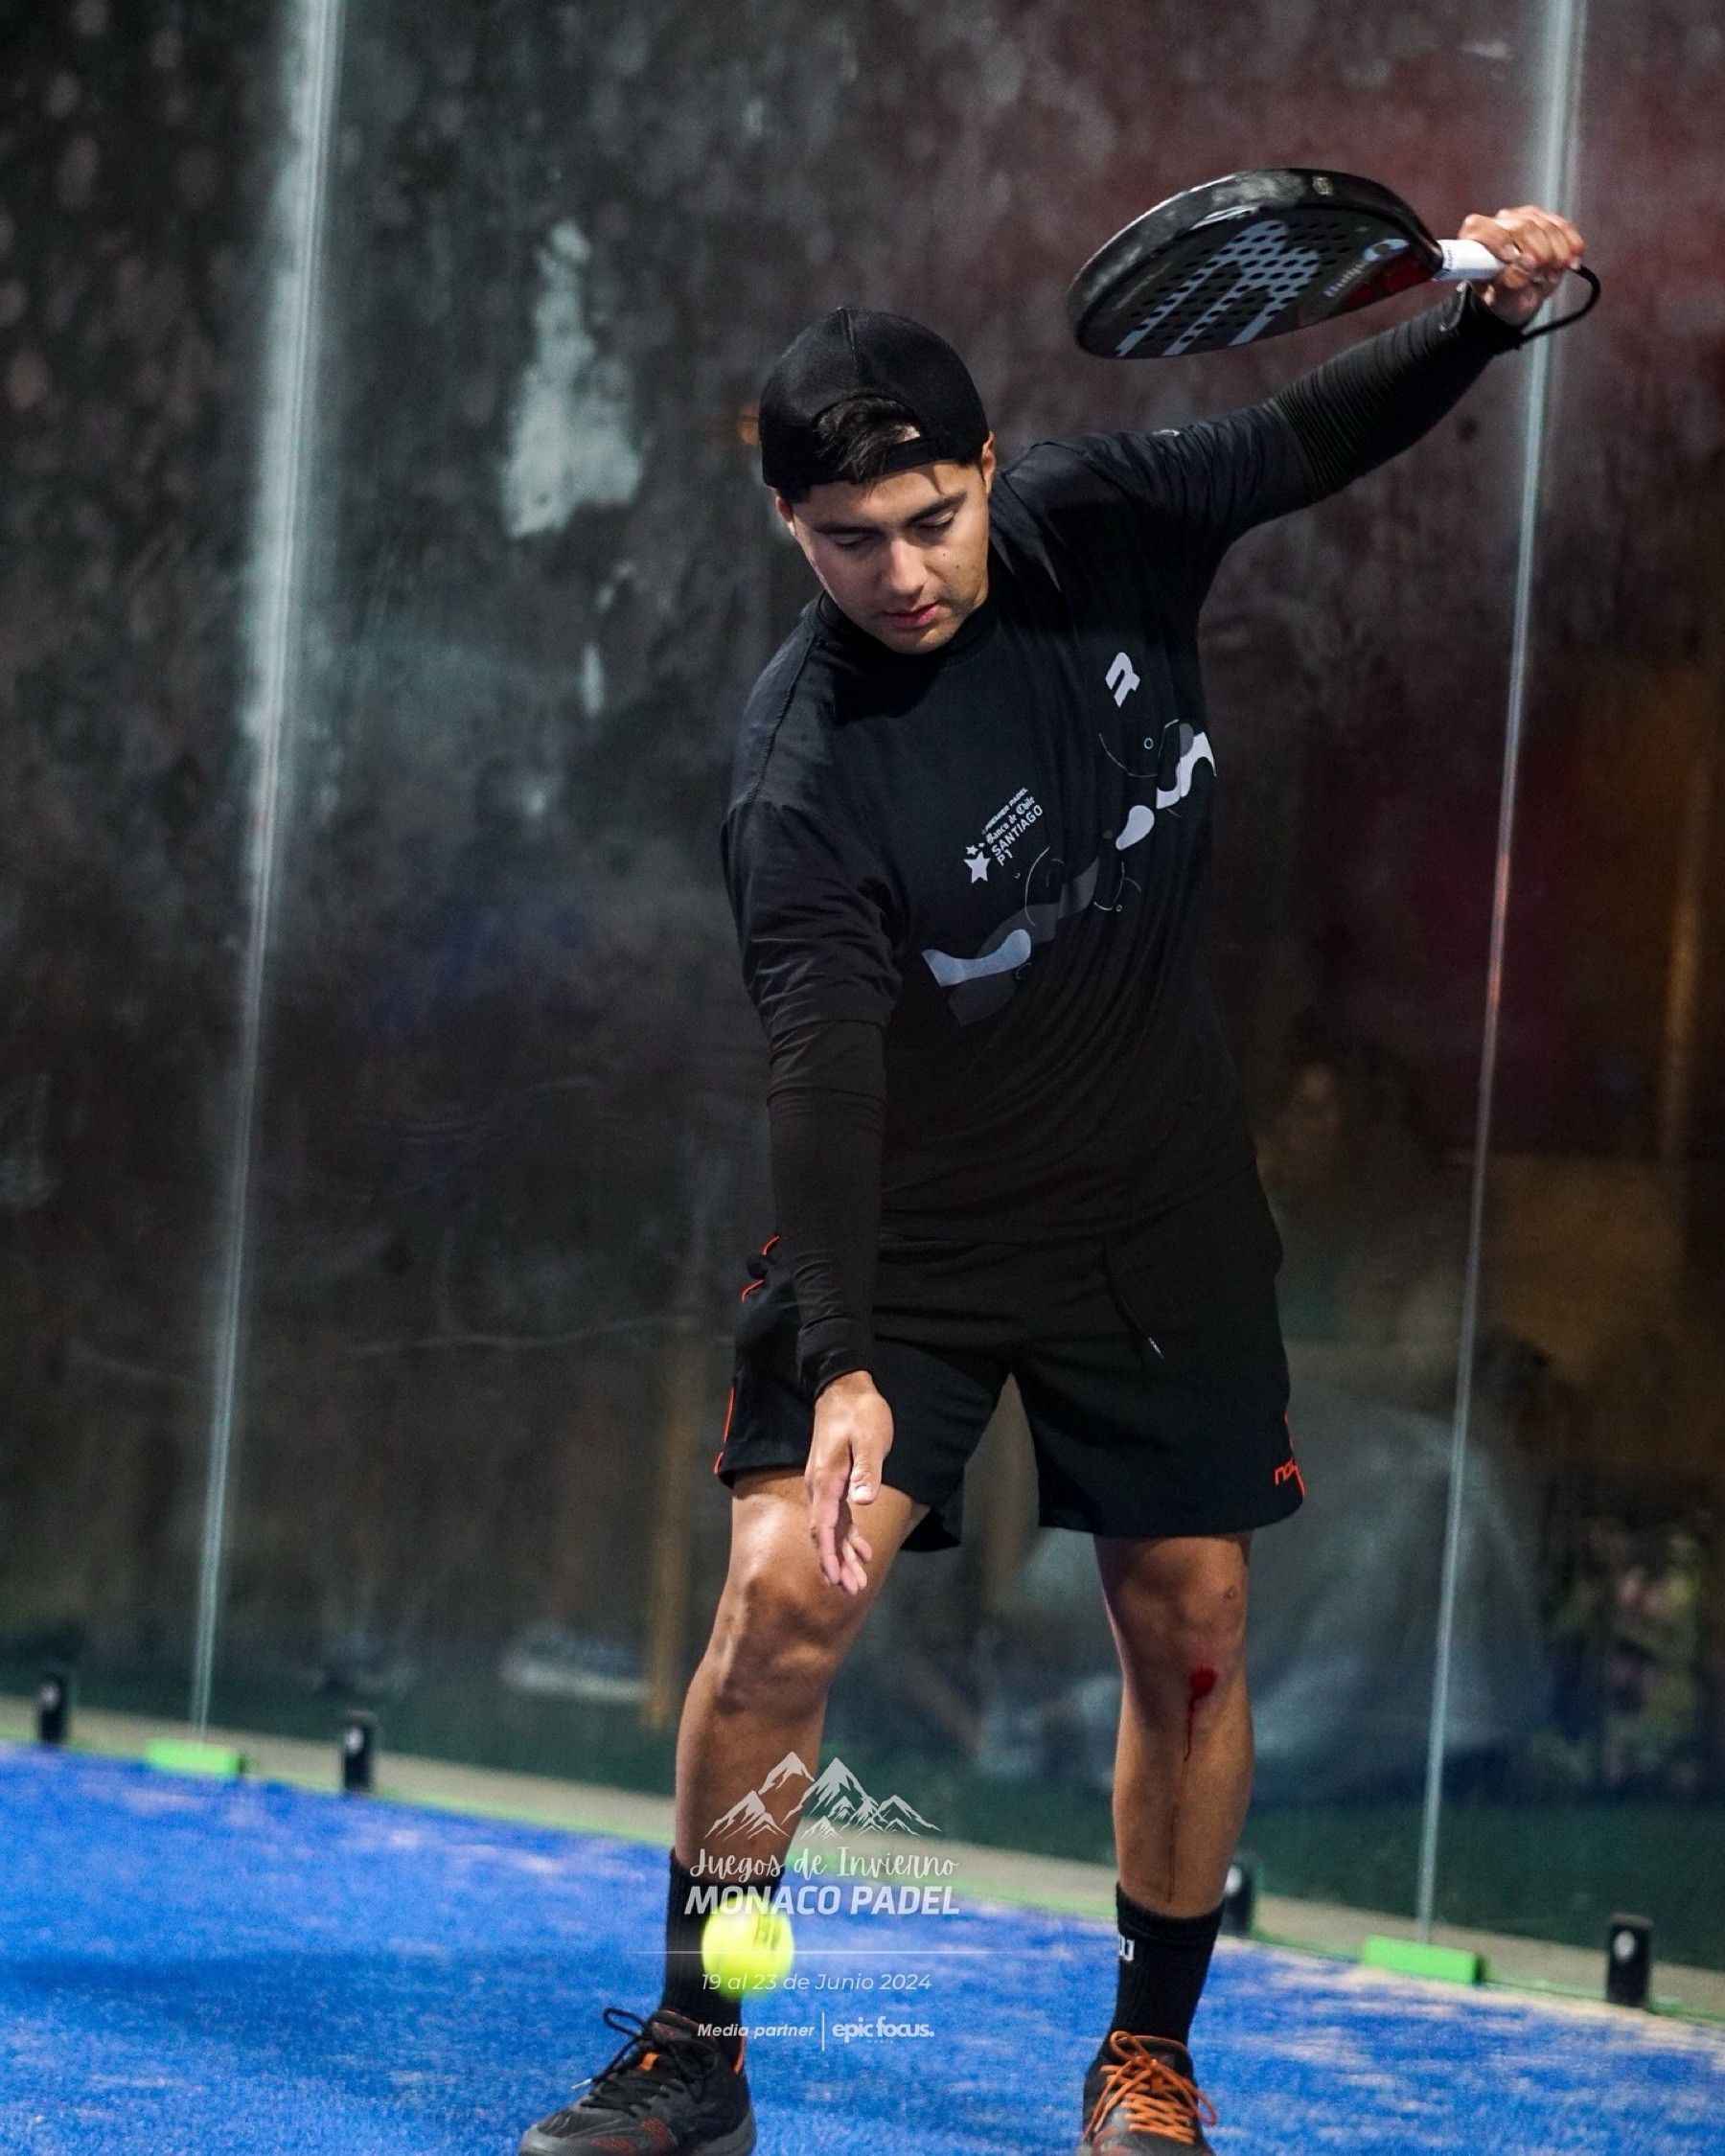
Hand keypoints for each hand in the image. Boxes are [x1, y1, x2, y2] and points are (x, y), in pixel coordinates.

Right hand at [804, 1370, 893, 1595]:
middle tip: (853, 1592)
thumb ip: (867, 1471)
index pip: (823, 1527)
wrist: (843, 1389)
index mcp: (826, 1481)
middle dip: (838, 1565)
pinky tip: (863, 1552)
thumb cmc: (861, 1413)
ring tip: (858, 1583)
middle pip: (825, 1535)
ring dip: (844, 1556)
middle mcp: (820, 1487)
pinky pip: (838, 1517)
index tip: (834, 1581)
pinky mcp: (834, 1481)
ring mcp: (825, 1485)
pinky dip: (848, 1537)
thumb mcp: (871, 1440)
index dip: (827, 1556)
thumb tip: (862, 1502)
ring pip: (831, 1529)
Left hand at [1458, 204, 1585, 327]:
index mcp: (1476, 242)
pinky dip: (1571, 246)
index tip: (1512, 258)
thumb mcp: (1501, 301)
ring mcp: (1523, 217)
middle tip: (1541, 277)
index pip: (1479, 228)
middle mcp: (1498, 223)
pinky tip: (1569, 263)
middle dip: (1539, 254)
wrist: (1521, 295)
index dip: (1497, 240)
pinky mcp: (1545, 218)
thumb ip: (1509, 283)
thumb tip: (1526, 262)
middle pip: (1522, 227)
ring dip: (1556, 254)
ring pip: (1546, 226)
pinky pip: (1564, 226)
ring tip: (1550, 275)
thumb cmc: (1504, 298)